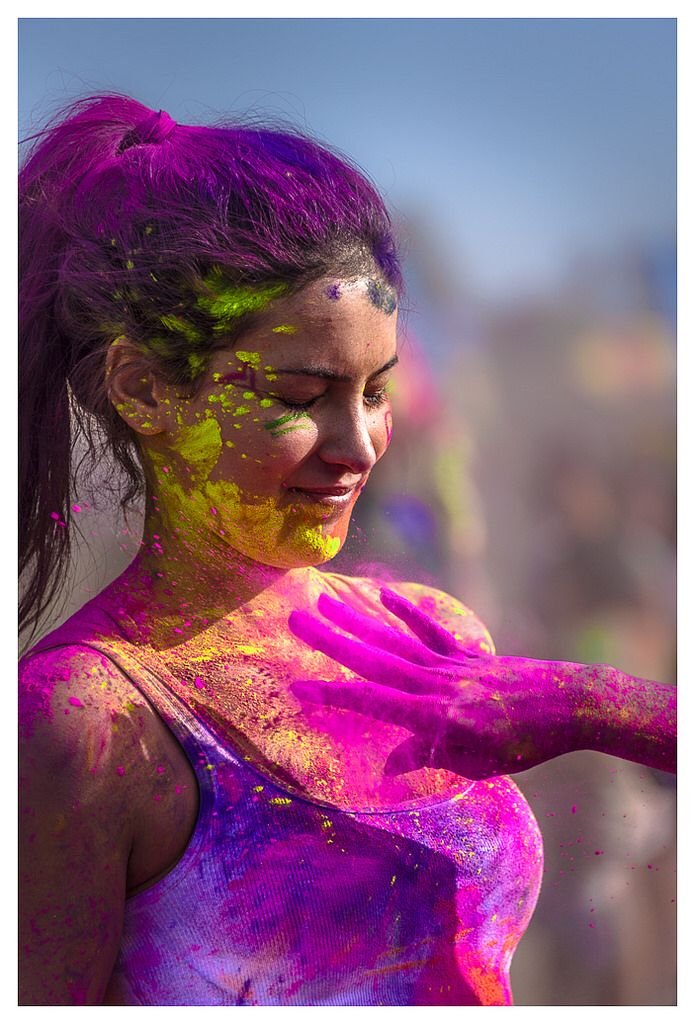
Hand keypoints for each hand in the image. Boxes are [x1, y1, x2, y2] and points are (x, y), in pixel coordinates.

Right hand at [288, 588, 575, 779]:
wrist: (568, 706)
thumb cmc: (522, 744)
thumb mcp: (474, 764)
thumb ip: (427, 757)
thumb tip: (385, 767)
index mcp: (433, 716)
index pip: (372, 701)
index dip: (333, 694)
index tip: (298, 685)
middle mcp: (435, 683)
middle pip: (374, 659)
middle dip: (333, 640)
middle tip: (297, 617)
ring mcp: (450, 663)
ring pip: (394, 640)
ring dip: (358, 620)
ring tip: (326, 601)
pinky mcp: (465, 652)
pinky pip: (430, 629)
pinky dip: (407, 612)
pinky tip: (384, 593)